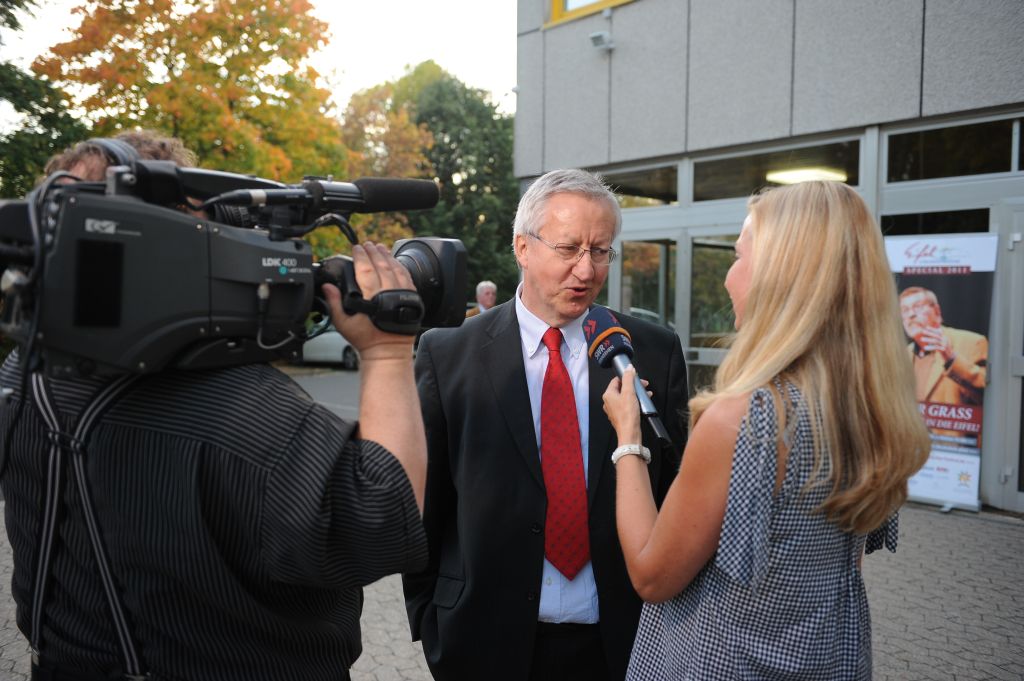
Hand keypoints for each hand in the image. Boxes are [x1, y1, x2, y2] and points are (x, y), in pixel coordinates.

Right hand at [321, 241, 415, 361]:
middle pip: (381, 265)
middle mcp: (388, 293)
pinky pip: (406, 277)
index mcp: (372, 297)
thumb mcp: (344, 324)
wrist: (388, 352)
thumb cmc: (366, 340)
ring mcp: (402, 295)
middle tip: (367, 244)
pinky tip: (395, 261)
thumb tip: (327, 287)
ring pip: (395, 268)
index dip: (361, 256)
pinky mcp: (411, 298)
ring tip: (380, 247)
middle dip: (373, 252)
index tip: (356, 247)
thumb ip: (334, 303)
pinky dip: (400, 266)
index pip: (365, 269)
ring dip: (387, 256)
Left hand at [602, 364, 645, 444]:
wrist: (630, 433)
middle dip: (634, 386)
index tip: (637, 378)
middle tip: (643, 386)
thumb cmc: (628, 414)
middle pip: (622, 388)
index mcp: (608, 395)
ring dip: (636, 394)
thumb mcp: (629, 392)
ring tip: (646, 394)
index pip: (616, 380)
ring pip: (625, 397)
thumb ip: (628, 378)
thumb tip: (628, 368)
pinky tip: (643, 402)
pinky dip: (635, 402)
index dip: (627, 377)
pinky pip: (627, 405)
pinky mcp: (620, 416)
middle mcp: (609, 402)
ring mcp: (614, 410)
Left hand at [916, 326, 953, 361]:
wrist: (950, 355)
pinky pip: (936, 347)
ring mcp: (945, 344)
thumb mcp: (941, 341)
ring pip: (935, 341)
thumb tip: (933, 332)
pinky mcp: (944, 349)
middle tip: (922, 331)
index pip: (938, 332)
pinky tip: (924, 348)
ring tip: (921, 339)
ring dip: (928, 339)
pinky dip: (930, 347)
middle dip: (929, 333)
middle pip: (936, 335)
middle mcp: (945, 339)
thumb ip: (937, 337)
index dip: (932, 329)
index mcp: (944, 336)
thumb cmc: (943, 347)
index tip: (926, 327)